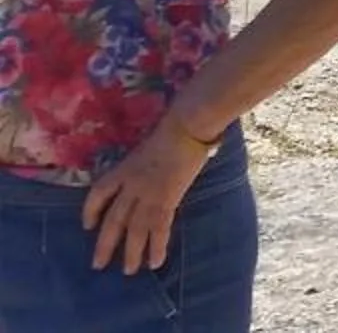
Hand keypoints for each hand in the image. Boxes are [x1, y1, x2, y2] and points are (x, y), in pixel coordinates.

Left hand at [82, 117, 214, 273]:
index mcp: (123, 170)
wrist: (187, 129)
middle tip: (98, 264)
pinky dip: (157, 246)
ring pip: (135, 230)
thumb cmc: (170, 131)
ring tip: (129, 271)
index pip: (98, 194)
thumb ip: (140, 166)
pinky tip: (155, 261)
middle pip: (114, 219)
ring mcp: (148, 195)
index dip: (90, 211)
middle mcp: (131, 186)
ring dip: (131, 253)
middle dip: (105, 244)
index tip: (87, 226)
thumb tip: (143, 179)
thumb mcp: (145, 148)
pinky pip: (159, 229)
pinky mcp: (167, 201)